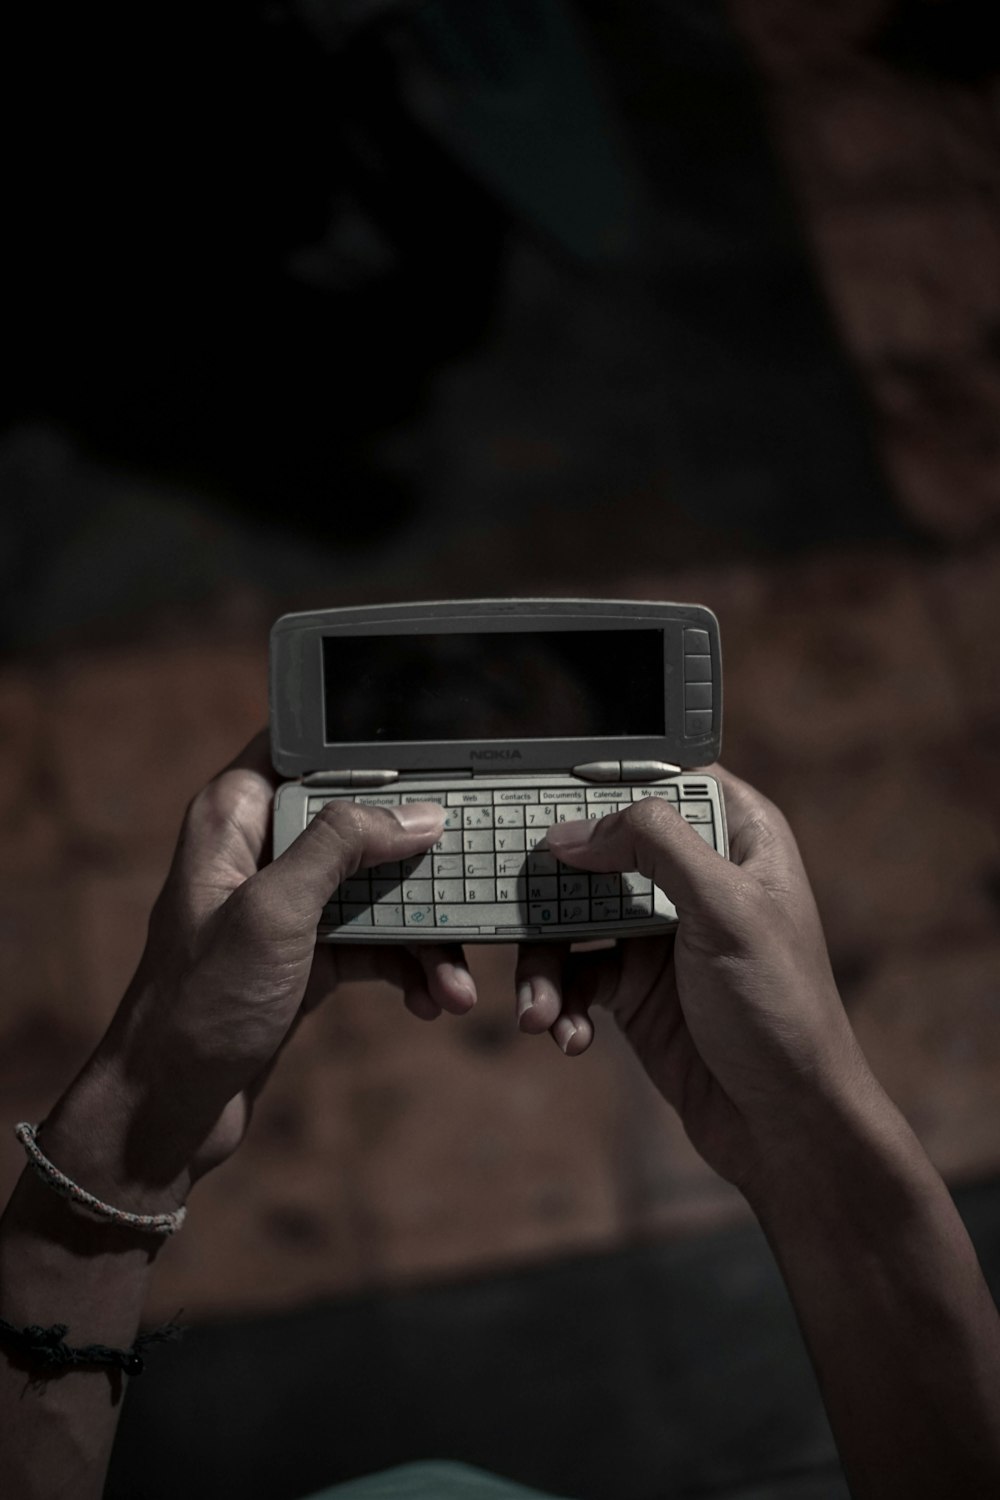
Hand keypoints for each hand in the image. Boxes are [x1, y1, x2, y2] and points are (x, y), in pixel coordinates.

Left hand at [43, 734, 475, 1209]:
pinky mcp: (310, 955)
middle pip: (361, 824)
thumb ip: (340, 848)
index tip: (436, 765)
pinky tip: (432, 1001)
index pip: (308, 752)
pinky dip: (408, 969)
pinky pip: (377, 943)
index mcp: (236, 817)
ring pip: (379, 889)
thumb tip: (416, 813)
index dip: (370, 754)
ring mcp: (290, 906)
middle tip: (472, 883)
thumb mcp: (273, 912)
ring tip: (457, 984)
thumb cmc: (200, 1004)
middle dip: (420, 862)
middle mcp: (263, 851)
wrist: (170, 1108)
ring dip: (426, 934)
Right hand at [513, 767, 872, 1194]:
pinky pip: (576, 976)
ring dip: (545, 964)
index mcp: (738, 837)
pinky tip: (567, 1036)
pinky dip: (561, 1003)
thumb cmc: (780, 1008)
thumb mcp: (726, 909)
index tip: (545, 793)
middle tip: (506, 903)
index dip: (607, 780)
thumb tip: (575, 830)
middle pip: (603, 847)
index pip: (666, 779)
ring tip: (538, 1011)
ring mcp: (661, 932)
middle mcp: (696, 876)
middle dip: (552, 883)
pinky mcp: (634, 987)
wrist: (785, 1124)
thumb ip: (655, 847)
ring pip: (574, 917)